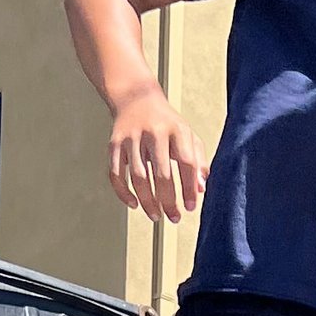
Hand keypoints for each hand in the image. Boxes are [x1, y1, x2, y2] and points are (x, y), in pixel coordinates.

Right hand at [107, 86, 205, 222]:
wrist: (136, 98)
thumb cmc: (166, 123)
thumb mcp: (187, 135)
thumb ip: (198, 161)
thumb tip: (200, 189)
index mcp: (176, 129)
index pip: (186, 163)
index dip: (188, 188)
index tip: (189, 207)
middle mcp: (153, 132)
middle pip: (162, 173)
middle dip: (168, 200)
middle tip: (173, 217)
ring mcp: (131, 138)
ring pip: (138, 177)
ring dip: (147, 201)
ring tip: (155, 215)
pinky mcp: (114, 144)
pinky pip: (116, 173)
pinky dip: (123, 192)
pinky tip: (134, 204)